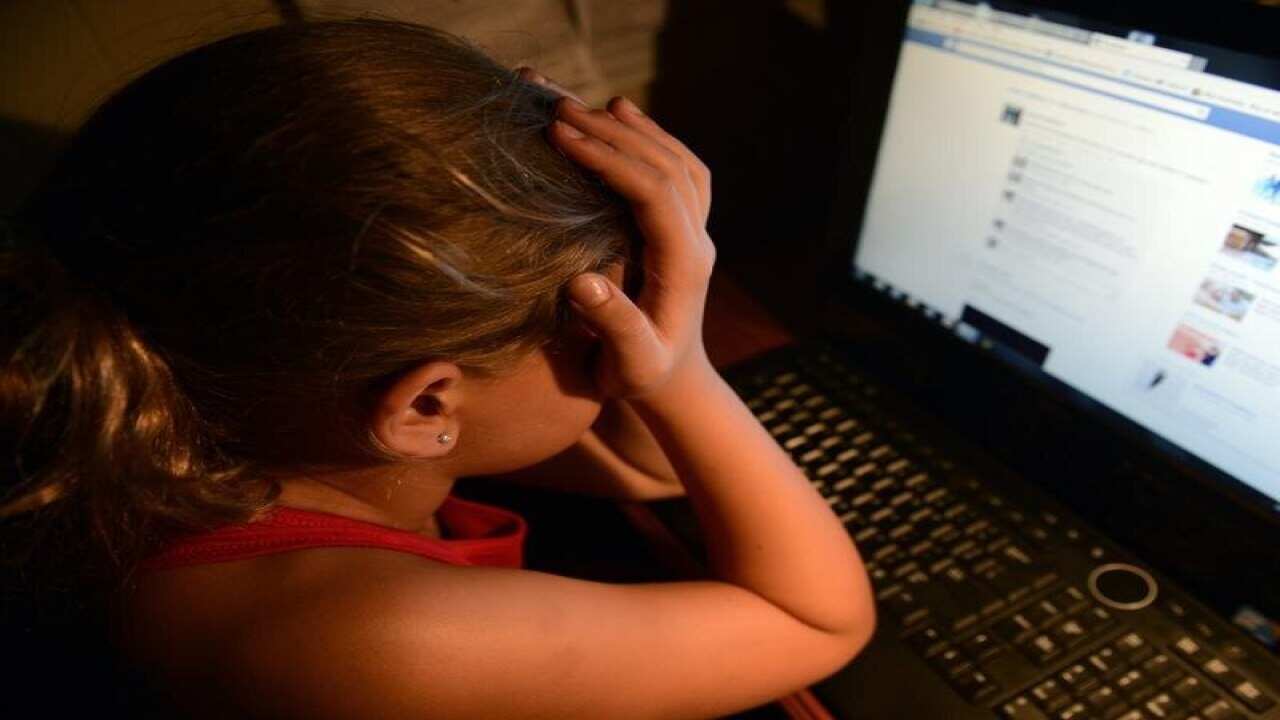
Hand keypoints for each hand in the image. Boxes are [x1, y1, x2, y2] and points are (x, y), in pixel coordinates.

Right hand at [538, 85, 715, 401]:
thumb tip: (582, 283)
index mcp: (684, 264)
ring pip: (678, 162)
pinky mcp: (687, 232)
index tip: (562, 136)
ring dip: (635, 130)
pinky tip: (625, 123)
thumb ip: (614, 325)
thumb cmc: (643, 379)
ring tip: (590, 106)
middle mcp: (698, 240)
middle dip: (613, 133)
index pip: (653, 191)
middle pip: (666, 166)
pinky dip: (654, 141)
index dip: (609, 158)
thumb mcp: (629, 364)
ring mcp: (698, 233)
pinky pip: (682, 172)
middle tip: (559, 109)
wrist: (676, 387)